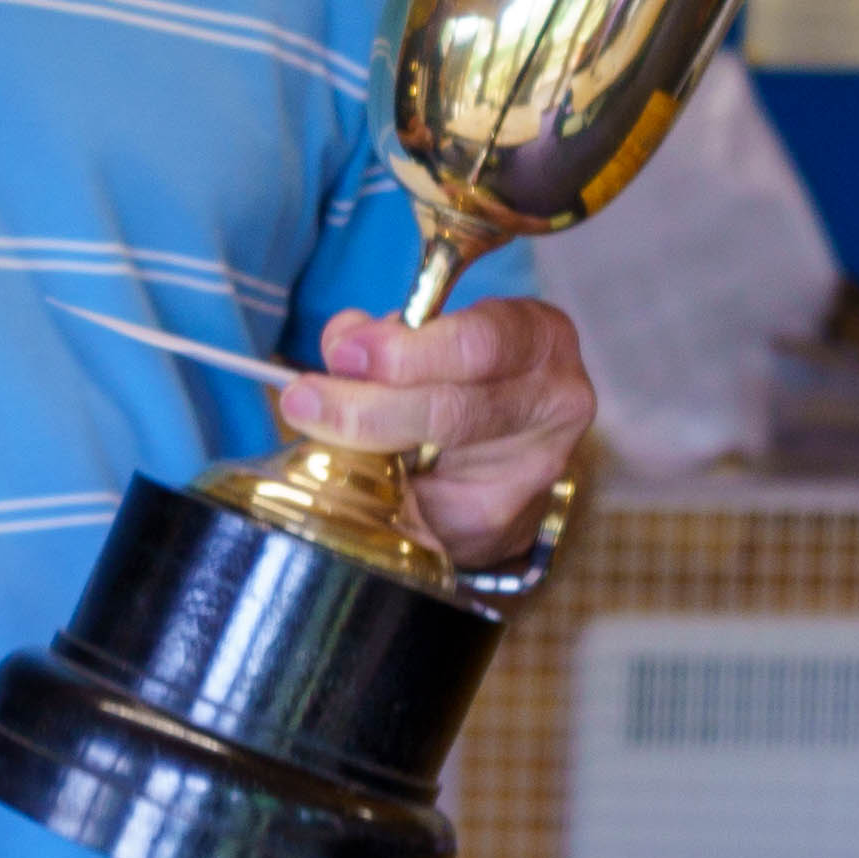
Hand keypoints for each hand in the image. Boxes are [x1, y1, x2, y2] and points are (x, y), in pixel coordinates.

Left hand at [275, 298, 595, 568]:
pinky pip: (426, 513)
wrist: (501, 456)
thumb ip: (384, 337)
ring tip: (315, 432)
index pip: (479, 343)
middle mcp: (554, 402)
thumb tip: (343, 342)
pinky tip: (353, 481)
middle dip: (367, 406)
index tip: (344, 353)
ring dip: (362, 449)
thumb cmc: (459, 379)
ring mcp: (537, 468)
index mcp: (538, 338)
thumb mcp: (429, 339)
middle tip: (304, 400)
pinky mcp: (504, 520)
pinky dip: (379, 496)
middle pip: (455, 411)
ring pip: (437, 466)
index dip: (407, 350)